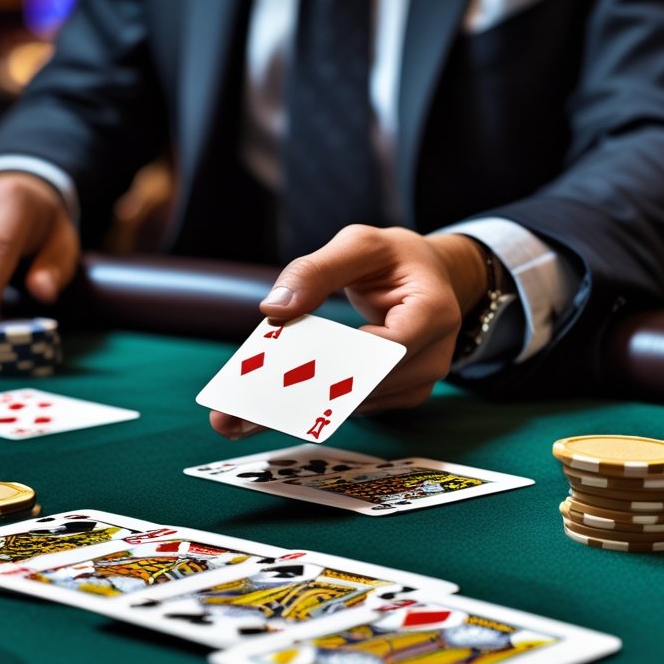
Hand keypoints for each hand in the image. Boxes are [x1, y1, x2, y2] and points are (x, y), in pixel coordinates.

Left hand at [210, 225, 489, 438]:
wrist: (432, 279)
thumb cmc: (394, 258)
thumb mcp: (359, 244)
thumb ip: (316, 270)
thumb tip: (273, 307)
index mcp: (432, 313)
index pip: (381, 349)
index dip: (332, 366)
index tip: (276, 378)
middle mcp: (431, 357)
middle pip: (358, 388)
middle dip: (294, 401)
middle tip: (231, 416)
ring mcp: (417, 384)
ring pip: (350, 406)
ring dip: (291, 411)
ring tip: (232, 418)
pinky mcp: (397, 397)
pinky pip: (350, 408)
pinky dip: (307, 408)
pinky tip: (261, 412)